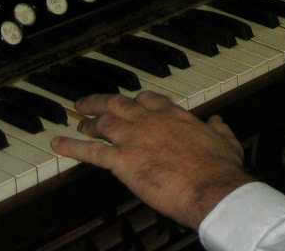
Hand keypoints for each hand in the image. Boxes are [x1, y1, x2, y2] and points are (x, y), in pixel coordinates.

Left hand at [51, 91, 253, 228]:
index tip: (130, 102)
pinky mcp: (123, 161)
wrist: (211, 186)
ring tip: (78, 123)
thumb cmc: (220, 167)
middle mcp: (150, 120)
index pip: (149, 98)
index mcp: (175, 115)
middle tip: (88, 103)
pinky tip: (58, 144)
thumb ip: (219, 128)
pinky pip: (90, 151)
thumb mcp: (226, 140)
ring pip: (102, 123)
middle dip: (101, 101)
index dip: (136, 100)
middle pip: (118, 103)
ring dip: (87, 122)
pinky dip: (71, 146)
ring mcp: (134, 139)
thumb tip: (218, 121)